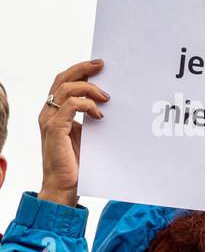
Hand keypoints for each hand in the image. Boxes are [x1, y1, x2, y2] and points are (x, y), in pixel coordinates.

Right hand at [38, 59, 108, 206]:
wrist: (65, 186)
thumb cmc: (77, 163)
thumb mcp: (86, 135)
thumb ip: (90, 119)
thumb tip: (108, 105)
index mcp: (55, 112)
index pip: (63, 82)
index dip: (79, 70)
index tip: (99, 65)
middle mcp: (49, 113)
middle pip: (62, 79)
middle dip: (82, 69)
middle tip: (101, 65)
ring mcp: (50, 120)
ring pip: (66, 89)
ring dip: (89, 88)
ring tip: (106, 97)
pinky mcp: (55, 129)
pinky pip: (70, 106)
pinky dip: (87, 105)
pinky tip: (100, 115)